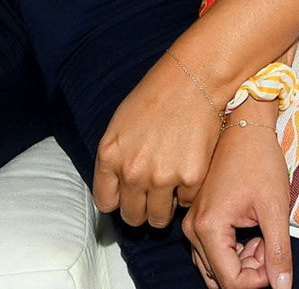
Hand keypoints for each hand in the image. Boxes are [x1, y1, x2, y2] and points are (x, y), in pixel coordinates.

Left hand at [93, 51, 225, 230]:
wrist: (192, 80)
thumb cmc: (156, 97)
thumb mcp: (119, 125)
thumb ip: (115, 158)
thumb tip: (117, 187)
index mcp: (109, 156)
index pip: (105, 202)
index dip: (118, 201)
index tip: (127, 198)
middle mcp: (131, 171)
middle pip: (132, 216)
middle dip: (141, 209)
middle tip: (151, 196)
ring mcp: (161, 177)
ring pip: (158, 218)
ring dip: (164, 207)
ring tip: (170, 187)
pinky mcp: (190, 178)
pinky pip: (186, 202)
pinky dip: (187, 192)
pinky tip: (188, 168)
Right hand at [186, 109, 294, 288]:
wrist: (244, 125)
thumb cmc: (259, 160)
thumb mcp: (275, 208)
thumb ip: (278, 253)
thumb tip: (282, 288)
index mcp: (208, 228)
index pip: (232, 282)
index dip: (259, 278)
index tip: (274, 252)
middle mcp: (192, 229)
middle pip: (221, 277)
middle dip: (251, 269)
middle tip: (269, 240)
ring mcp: (191, 223)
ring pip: (217, 266)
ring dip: (243, 260)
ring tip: (261, 231)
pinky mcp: (197, 216)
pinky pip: (213, 250)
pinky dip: (235, 249)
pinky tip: (251, 226)